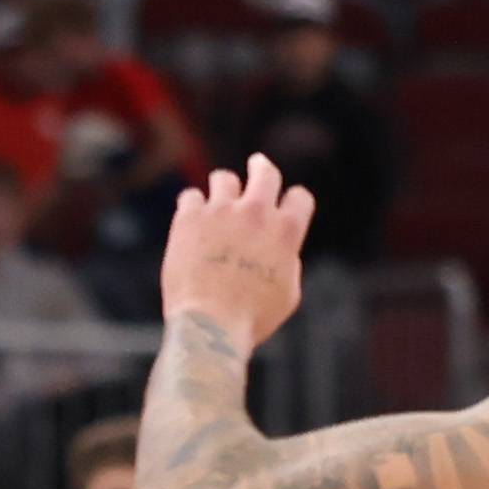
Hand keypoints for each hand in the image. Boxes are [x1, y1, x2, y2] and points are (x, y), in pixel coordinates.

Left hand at [159, 154, 312, 353]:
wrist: (210, 325)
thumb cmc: (251, 319)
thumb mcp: (288, 294)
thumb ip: (288, 263)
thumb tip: (282, 251)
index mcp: (286, 231)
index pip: (299, 197)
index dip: (293, 201)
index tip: (285, 203)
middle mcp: (256, 213)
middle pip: (265, 172)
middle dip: (262, 168)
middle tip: (257, 164)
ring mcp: (221, 211)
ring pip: (224, 178)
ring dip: (223, 187)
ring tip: (218, 197)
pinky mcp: (189, 218)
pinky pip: (190, 196)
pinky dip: (192, 206)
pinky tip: (191, 217)